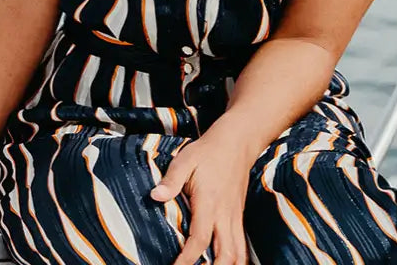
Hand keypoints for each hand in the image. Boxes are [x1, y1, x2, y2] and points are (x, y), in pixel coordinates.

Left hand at [151, 128, 254, 264]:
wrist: (236, 143)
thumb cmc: (207, 152)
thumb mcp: (184, 160)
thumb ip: (170, 181)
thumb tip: (154, 196)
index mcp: (209, 203)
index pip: (200, 239)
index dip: (188, 258)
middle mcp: (225, 215)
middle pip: (226, 255)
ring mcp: (234, 217)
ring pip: (238, 254)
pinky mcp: (239, 216)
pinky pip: (242, 245)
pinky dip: (236, 259)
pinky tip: (225, 263)